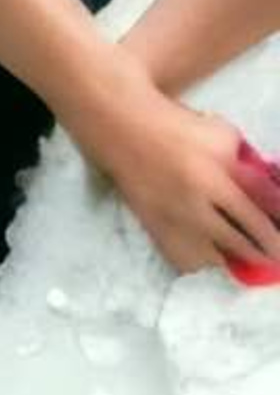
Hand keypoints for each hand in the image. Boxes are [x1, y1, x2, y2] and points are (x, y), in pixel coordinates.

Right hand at [70, 64, 279, 274]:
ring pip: (211, 255)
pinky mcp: (157, 231)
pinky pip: (183, 258)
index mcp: (219, 174)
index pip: (260, 201)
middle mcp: (198, 203)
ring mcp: (176, 221)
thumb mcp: (225, 136)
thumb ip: (246, 162)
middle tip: (276, 257)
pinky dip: (202, 264)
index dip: (279, 217)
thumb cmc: (182, 130)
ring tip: (249, 262)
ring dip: (233, 261)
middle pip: (239, 236)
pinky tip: (212, 262)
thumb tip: (266, 188)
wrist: (130, 137)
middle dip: (263, 248)